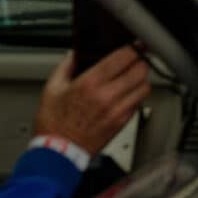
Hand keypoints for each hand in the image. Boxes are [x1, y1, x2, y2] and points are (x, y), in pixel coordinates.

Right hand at [33, 46, 151, 155]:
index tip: (135, 44)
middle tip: (134, 61)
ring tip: (132, 78)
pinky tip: (125, 95)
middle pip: (141, 69)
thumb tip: (74, 53)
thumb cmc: (53, 124)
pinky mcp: (122, 123)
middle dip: (140, 61)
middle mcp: (107, 96)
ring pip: (145, 86)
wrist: (57, 153)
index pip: (124, 57)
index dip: (134, 47)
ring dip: (141, 79)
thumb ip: (66, 66)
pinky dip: (136, 96)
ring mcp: (117, 110)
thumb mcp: (52, 89)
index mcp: (90, 83)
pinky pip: (139, 103)